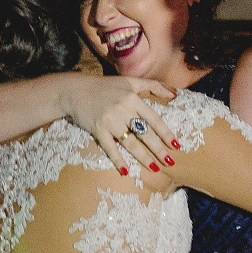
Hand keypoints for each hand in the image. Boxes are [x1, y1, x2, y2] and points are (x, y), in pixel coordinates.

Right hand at [61, 76, 179, 172]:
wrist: (75, 90)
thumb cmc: (105, 86)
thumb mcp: (130, 81)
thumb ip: (153, 85)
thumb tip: (174, 95)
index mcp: (133, 99)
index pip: (154, 119)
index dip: (166, 133)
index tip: (176, 145)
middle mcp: (123, 110)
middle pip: (144, 133)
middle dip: (158, 149)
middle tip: (169, 162)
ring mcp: (110, 122)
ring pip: (130, 142)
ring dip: (143, 157)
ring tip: (154, 168)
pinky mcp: (98, 130)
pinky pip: (110, 148)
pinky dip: (117, 160)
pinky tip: (126, 171)